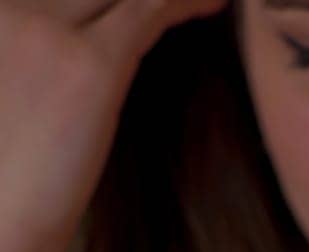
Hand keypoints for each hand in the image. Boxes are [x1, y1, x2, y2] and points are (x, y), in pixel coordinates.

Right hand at [0, 0, 227, 251]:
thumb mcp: (8, 109)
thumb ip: (28, 75)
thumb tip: (69, 80)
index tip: (118, 3)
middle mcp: (9, 8)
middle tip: (167, 1)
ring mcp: (45, 29)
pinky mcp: (91, 66)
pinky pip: (149, 10)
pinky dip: (185, 3)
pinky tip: (214, 3)